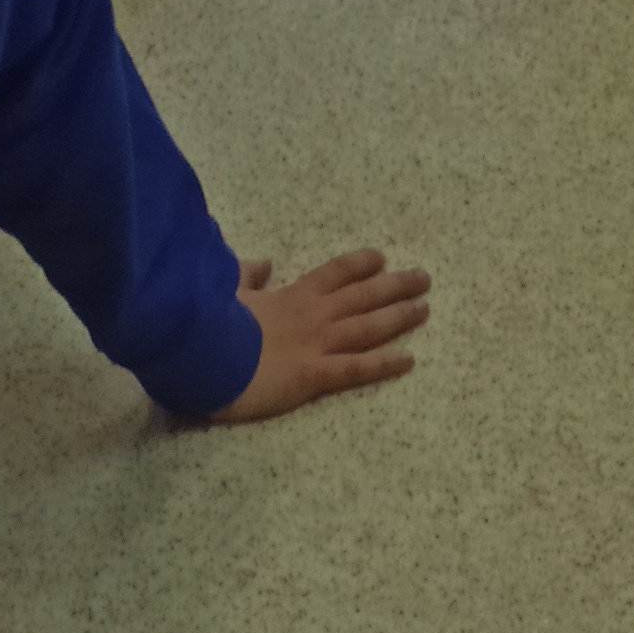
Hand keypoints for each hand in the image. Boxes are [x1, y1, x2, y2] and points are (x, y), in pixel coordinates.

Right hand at [204, 246, 430, 421]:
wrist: (208, 356)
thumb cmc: (214, 324)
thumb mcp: (228, 290)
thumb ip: (247, 275)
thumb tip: (261, 263)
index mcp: (294, 294)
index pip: (336, 272)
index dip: (361, 264)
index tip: (382, 257)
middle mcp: (315, 314)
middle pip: (364, 295)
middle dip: (396, 285)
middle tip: (424, 278)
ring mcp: (319, 343)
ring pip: (369, 327)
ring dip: (399, 317)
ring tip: (425, 309)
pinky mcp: (316, 374)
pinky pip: (357, 368)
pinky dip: (384, 364)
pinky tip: (408, 360)